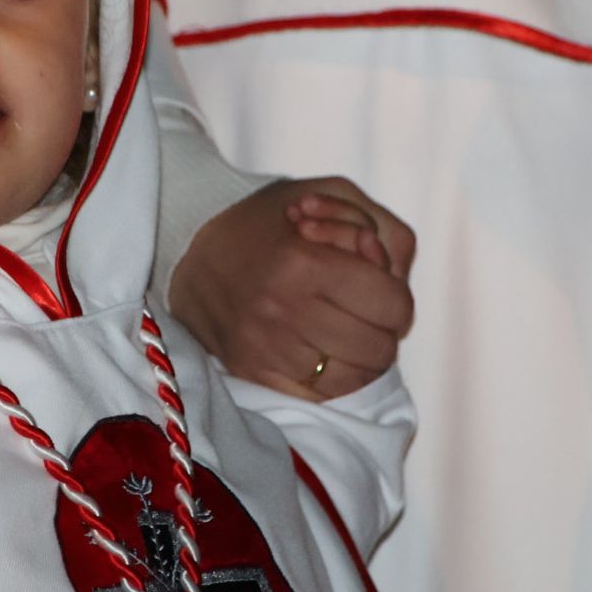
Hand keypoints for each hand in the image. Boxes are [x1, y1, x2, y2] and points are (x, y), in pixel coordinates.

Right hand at [168, 177, 414, 400]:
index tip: (378, 286)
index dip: (397, 297)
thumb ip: (381, 227)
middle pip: (379, 348)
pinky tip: (323, 352)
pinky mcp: (252, 372)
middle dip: (381, 328)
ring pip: (355, 380)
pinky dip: (332, 380)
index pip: (394, 306)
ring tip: (344, 330)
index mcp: (306, 263)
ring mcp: (266, 348)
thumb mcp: (332, 194)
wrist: (194, 248)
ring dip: (360, 358)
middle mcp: (284, 311)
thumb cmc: (273, 220)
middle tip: (361, 310)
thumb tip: (396, 276)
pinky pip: (319, 397)